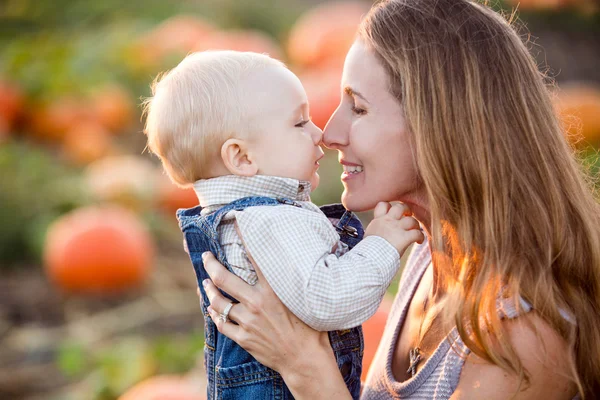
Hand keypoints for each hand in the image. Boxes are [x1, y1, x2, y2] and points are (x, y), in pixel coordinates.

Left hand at [200, 252, 329, 375]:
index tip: (236, 225)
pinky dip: (215, 315)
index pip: (254, 258)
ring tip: (205, 283)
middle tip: (205, 257)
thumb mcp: (303, 300)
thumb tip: (292, 264)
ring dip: (209, 291)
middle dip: (211, 265)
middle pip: (224, 279)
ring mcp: (248, 322)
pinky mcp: (243, 338)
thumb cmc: (310, 328)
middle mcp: (257, 303)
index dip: (243, 240)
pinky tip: (212, 309)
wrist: (305, 359)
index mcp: (273, 290)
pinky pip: (222, 324)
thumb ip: (291, 284)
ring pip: (218, 303)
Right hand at [365, 202, 424, 254]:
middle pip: (400, 207)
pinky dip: (420, 237)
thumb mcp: (369, 235)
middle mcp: (388, 221)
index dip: (390, 207)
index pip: (383, 204)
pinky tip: (419, 241)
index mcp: (378, 220)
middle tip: (408, 215)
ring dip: (415, 225)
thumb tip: (377, 236)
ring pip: (411, 220)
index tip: (393, 212)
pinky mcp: (405, 237)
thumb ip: (376, 231)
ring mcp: (397, 228)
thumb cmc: (368, 250)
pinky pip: (417, 233)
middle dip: (406, 210)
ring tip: (415, 230)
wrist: (371, 256)